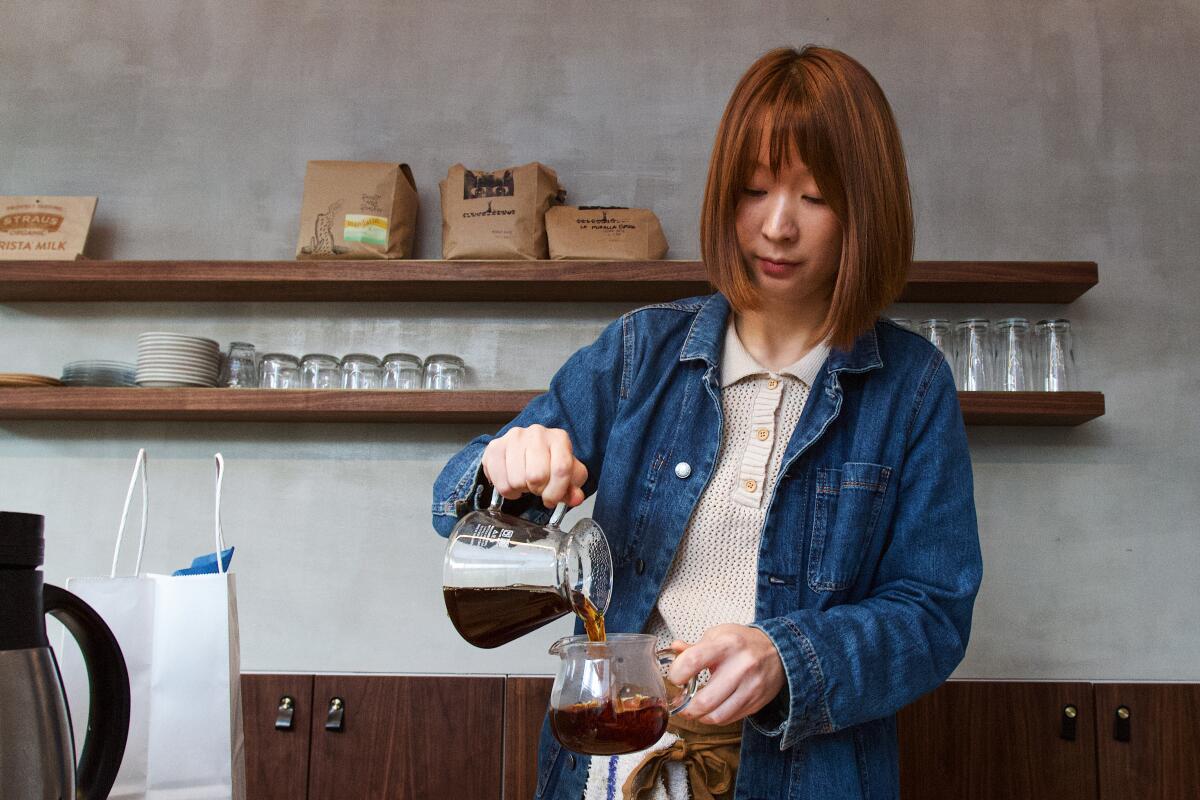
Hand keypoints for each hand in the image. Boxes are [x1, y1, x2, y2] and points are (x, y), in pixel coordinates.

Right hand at [482, 424, 588, 507]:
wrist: (524, 450)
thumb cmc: (547, 463)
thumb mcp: (567, 476)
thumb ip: (573, 489)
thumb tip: (576, 498)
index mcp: (559, 438)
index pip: (561, 469)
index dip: (556, 492)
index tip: (551, 500)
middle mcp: (537, 433)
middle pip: (536, 476)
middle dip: (537, 490)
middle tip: (537, 487)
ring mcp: (514, 438)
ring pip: (517, 481)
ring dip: (522, 490)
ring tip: (525, 482)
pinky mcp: (495, 446)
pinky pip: (500, 482)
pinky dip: (507, 490)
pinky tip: (512, 482)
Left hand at [666, 624, 785, 725]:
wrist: (779, 651)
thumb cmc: (744, 642)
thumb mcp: (719, 635)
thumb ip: (694, 646)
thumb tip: (674, 649)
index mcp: (726, 645)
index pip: (693, 661)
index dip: (677, 673)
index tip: (675, 677)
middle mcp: (741, 667)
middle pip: (705, 699)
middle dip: (686, 707)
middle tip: (680, 703)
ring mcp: (750, 687)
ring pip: (717, 716)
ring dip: (700, 717)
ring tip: (694, 710)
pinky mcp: (756, 703)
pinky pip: (729, 719)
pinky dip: (715, 717)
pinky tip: (711, 710)